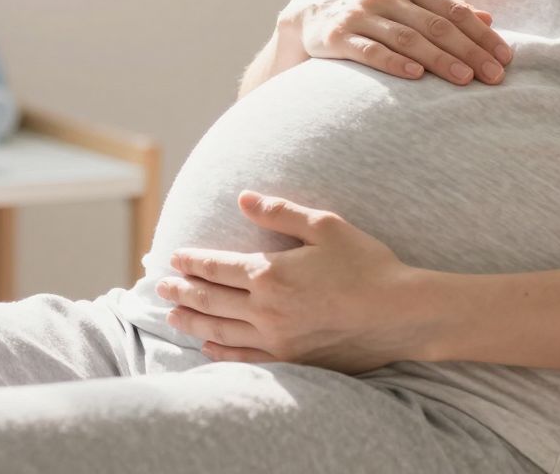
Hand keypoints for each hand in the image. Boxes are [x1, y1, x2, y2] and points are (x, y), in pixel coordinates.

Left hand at [161, 191, 433, 373]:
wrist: (399, 314)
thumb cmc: (367, 263)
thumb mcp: (325, 226)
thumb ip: (279, 212)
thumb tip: (242, 198)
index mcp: (271, 274)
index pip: (217, 266)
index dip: (192, 261)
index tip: (173, 258)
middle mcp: (266, 309)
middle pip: (211, 299)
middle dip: (182, 290)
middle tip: (160, 286)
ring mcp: (277, 339)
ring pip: (220, 329)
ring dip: (192, 319)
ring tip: (172, 314)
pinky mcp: (291, 361)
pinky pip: (244, 358)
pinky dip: (220, 351)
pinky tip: (207, 345)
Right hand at [282, 0, 512, 85]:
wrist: (308, 9)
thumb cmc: (369, 7)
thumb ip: (442, 6)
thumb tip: (488, 17)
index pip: (453, 9)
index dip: (481, 34)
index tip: (505, 57)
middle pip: (436, 25)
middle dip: (469, 52)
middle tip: (494, 76)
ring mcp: (359, 13)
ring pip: (407, 38)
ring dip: (439, 60)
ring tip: (465, 79)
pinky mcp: (336, 35)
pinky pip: (369, 50)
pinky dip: (394, 63)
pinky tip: (416, 77)